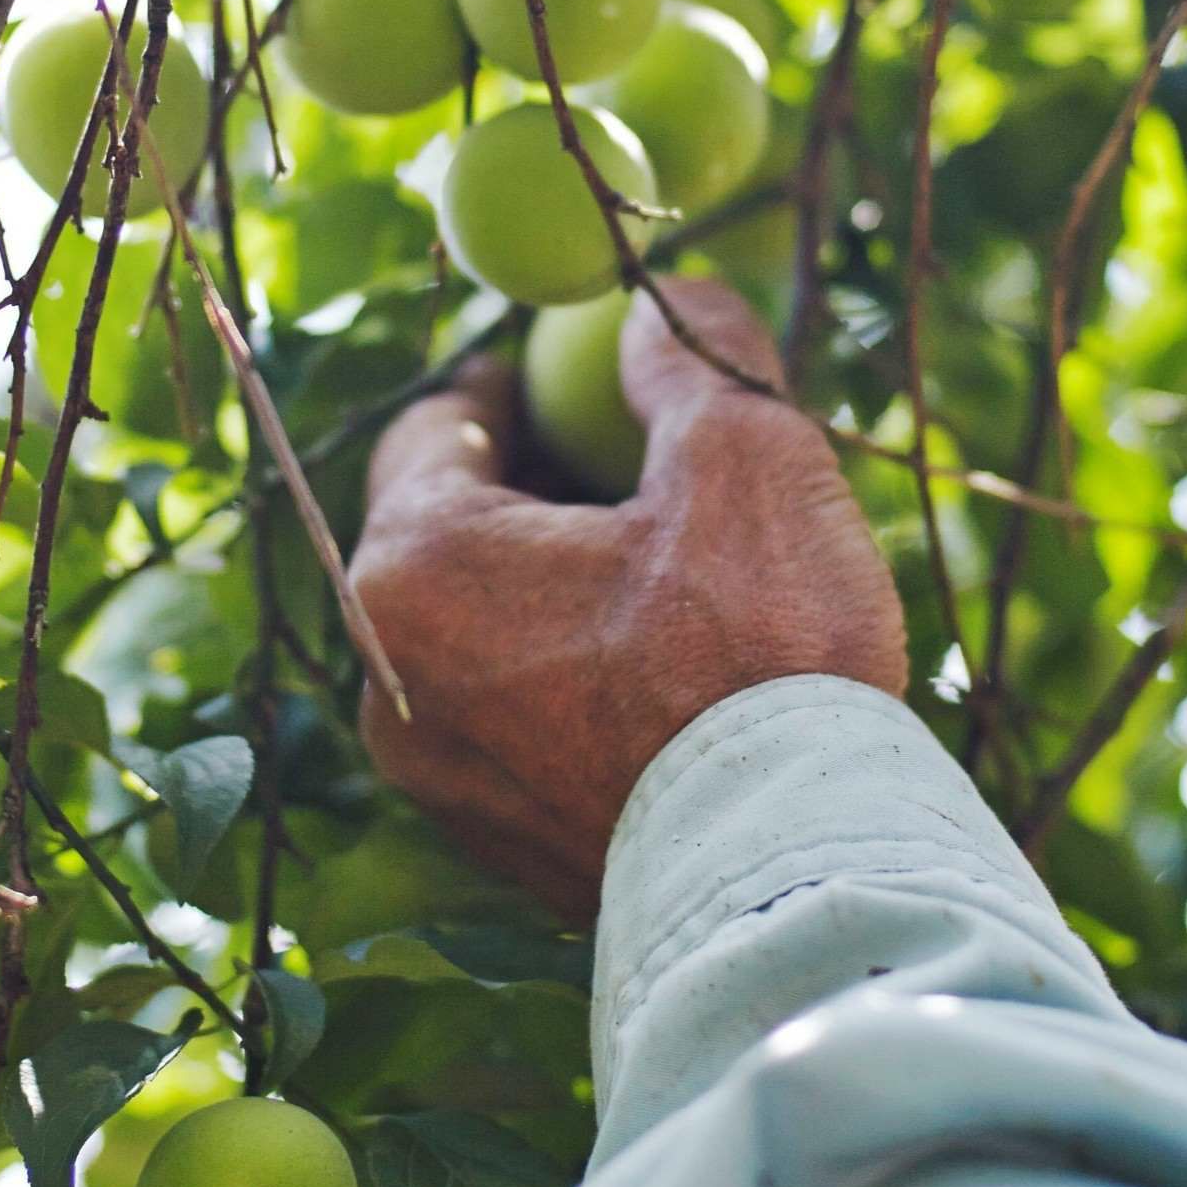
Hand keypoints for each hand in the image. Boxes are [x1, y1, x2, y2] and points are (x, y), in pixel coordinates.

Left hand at [349, 276, 906, 918]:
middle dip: (532, 484)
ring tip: (668, 561)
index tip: (562, 372)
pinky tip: (674, 666)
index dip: (503, 388)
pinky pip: (518, 718)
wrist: (796, 885)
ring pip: (483, 633)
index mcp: (413, 569)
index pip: (431, 431)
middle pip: (448, 533)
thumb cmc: (760, 656)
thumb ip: (686, 355)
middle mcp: (389, 679)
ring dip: (555, 585)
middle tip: (626, 457)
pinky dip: (573, 673)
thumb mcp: (743, 451)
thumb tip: (656, 301)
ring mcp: (437, 777)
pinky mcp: (499, 845)